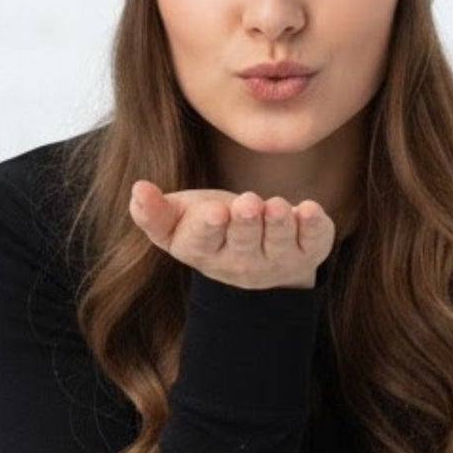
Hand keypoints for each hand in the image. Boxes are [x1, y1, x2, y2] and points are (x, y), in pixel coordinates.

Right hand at [128, 182, 334, 291]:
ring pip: (278, 243)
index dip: (207, 227)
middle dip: (246, 223)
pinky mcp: (308, 251)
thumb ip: (154, 211)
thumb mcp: (179, 220)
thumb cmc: (212, 227)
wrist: (256, 253)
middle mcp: (240, 263)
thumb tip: (137, 189)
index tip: (214, 212)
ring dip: (279, 224)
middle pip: (243, 243)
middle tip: (249, 204)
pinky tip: (310, 210)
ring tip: (277, 207)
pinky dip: (314, 226)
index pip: (202, 242)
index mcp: (203, 251)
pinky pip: (314, 241)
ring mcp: (276, 260)